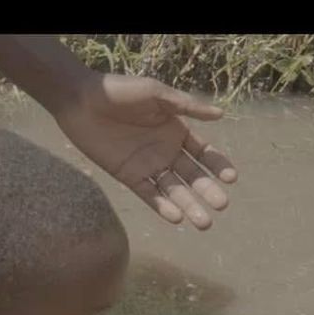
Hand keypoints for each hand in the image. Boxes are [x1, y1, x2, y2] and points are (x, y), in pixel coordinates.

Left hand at [54, 74, 237, 229]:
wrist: (83, 101)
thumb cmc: (121, 91)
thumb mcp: (156, 94)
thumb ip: (186, 106)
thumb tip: (220, 114)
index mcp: (178, 131)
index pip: (205, 153)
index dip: (218, 165)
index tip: (231, 179)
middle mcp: (167, 151)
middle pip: (193, 176)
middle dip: (208, 191)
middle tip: (221, 205)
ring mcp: (149, 166)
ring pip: (174, 190)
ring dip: (190, 206)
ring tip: (204, 223)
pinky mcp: (130, 176)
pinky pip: (149, 195)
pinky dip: (162, 207)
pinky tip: (176, 218)